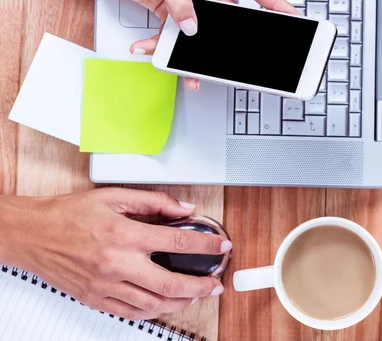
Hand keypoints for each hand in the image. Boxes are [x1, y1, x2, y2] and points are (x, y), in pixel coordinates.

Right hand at [0, 188, 231, 319]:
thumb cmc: (68, 214)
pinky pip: (130, 312)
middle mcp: (116, 264)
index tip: (220, 247)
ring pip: (152, 304)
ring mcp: (105, 286)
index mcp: (124, 236)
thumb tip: (184, 209)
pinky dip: (153, 311)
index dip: (204, 246)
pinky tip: (164, 304)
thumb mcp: (114, 197)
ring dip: (181, 302)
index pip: (176, 244)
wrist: (32, 233)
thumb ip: (153, 202)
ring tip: (195, 295)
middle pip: (170, 283)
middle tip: (216, 284)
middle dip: (201, 286)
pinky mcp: (95, 299)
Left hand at [45, 0, 295, 90]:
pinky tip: (153, 51)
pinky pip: (174, 33)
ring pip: (201, 31)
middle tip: (237, 56)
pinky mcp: (167, 9)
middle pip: (227, 15)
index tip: (290, 15)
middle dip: (231, 38)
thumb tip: (192, 27)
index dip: (272, 1)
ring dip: (194, 51)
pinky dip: (164, 45)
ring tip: (189, 69)